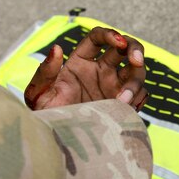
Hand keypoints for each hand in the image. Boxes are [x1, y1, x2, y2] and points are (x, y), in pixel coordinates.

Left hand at [23, 26, 147, 110]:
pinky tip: (127, 108)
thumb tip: (56, 49)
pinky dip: (139, 98)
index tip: (119, 42)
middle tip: (137, 60)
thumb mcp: (38, 94)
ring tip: (123, 101)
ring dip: (135, 82)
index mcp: (80, 62)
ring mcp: (114, 87)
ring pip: (136, 72)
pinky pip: (140, 95)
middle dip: (135, 49)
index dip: (110, 34)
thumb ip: (45, 72)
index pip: (98, 38)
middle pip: (125, 48)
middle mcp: (101, 70)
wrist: (58, 143)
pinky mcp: (123, 104)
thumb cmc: (45, 117)